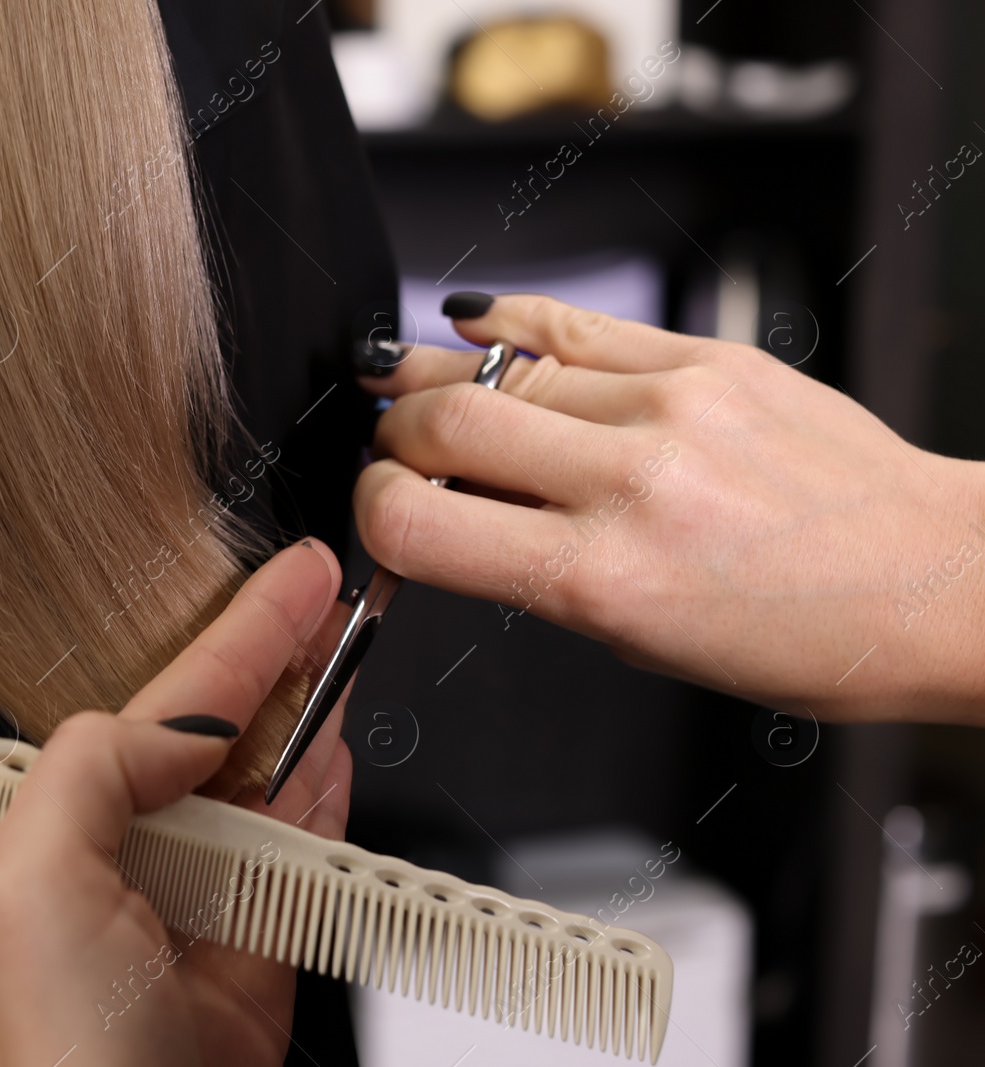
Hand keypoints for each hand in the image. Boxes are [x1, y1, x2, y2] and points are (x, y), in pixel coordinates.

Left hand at [0, 540, 352, 1066]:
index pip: (163, 709)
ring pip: (273, 797)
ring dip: (314, 723)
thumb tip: (178, 722)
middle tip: (330, 601)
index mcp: (58, 838)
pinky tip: (343, 759)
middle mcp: (128, 870)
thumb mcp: (26, 884)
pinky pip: (307, 874)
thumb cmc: (49, 1059)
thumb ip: (90, 767)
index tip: (294, 583)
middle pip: (222, 740)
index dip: (235, 637)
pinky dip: (332, 813)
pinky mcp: (257, 976)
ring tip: (350, 657)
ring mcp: (199, 920)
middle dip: (277, 665)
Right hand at [353, 294, 984, 725]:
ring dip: (441, 383)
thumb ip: (529, 569)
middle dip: (394, 437)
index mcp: (602, 579)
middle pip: (440, 422)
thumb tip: (444, 512)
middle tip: (398, 453)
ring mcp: (670, 405)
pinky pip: (570, 320)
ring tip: (428, 395)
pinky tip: (476, 330)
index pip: (414, 522)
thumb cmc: (802, 634)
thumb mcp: (637, 639)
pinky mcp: (705, 356)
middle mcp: (631, 482)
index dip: (370, 509)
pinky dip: (504, 325)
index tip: (380, 508)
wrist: (933, 578)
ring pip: (496, 367)